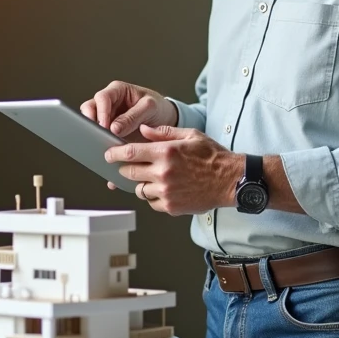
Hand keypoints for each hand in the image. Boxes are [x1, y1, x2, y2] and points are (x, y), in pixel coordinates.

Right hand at [81, 81, 177, 137]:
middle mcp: (109, 101)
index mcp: (118, 90)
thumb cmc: (158, 108)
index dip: (101, 112)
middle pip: (90, 108)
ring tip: (101, 141)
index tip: (104, 126)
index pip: (103, 97)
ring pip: (91, 121)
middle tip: (98, 134)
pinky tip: (106, 146)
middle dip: (91, 121)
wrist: (165, 119)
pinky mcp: (109, 129)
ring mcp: (107, 115)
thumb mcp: (149, 108)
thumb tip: (114, 128)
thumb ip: (133, 116)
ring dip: (94, 131)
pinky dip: (99, 139)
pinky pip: (98, 132)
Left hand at [103, 124, 241, 215]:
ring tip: (153, 177)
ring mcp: (166, 192)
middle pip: (129, 173)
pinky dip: (153, 196)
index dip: (114, 154)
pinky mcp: (171, 207)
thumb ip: (163, 132)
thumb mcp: (190, 135)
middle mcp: (163, 173)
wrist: (231, 180)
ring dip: (141, 183)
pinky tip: (164, 188)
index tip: (107, 154)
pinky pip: (151, 202)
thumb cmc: (212, 156)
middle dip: (124, 169)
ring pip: (139, 189)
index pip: (130, 153)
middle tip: (128, 166)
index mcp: (166, 153)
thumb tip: (143, 130)